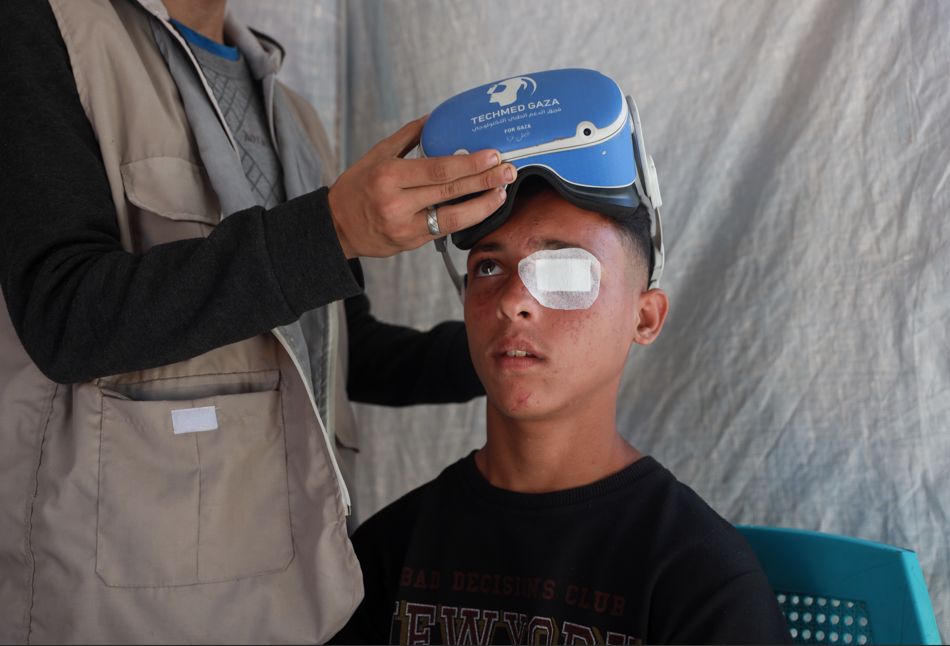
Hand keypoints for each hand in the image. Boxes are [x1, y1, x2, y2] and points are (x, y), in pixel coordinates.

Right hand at [327, 116, 514, 257]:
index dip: (470, 164)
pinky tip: (480, 208)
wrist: (336, 227)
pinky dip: (465, 219)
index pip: (438, 169)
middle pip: (450, 191)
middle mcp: (397, 202)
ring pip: (452, 219)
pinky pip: (444, 229)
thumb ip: (407, 137)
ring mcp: (405, 227)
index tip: (492, 155)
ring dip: (482, 206)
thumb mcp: (375, 155)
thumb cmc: (355, 188)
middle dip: (484, 181)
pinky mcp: (410, 243)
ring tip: (501, 193)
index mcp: (389, 176)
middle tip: (508, 171)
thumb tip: (434, 118)